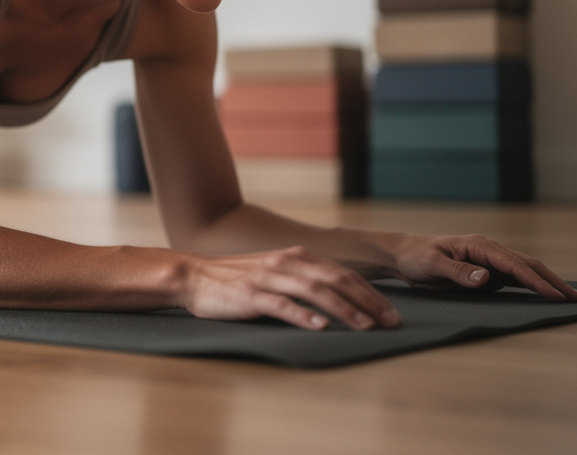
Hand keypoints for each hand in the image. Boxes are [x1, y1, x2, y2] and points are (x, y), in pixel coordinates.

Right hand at [181, 246, 401, 330]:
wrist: (192, 275)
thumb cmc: (236, 279)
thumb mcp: (275, 272)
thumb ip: (303, 279)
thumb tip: (340, 299)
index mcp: (296, 257)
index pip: (343, 274)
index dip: (371, 293)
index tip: (391, 313)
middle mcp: (286, 263)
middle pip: (336, 280)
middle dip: (368, 302)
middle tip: (391, 323)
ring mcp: (267, 278)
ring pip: (314, 291)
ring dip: (344, 309)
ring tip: (365, 326)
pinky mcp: (249, 295)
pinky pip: (281, 305)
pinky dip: (303, 316)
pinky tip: (320, 327)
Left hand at [387, 233, 576, 301]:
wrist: (402, 255)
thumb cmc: (414, 256)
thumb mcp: (431, 264)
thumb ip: (458, 271)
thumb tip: (487, 278)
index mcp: (479, 246)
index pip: (514, 265)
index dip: (536, 281)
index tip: (554, 295)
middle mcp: (488, 252)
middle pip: (527, 266)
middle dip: (551, 281)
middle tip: (573, 298)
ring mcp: (489, 262)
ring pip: (523, 273)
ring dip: (545, 284)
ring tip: (566, 298)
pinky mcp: (485, 273)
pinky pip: (512, 280)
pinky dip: (530, 286)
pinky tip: (543, 295)